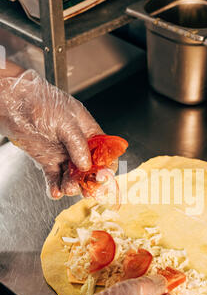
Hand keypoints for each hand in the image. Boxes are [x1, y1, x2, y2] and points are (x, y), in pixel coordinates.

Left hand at [0, 70, 103, 198]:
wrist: (12, 102)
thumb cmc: (40, 102)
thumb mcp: (65, 122)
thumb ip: (77, 144)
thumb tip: (86, 165)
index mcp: (88, 132)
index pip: (104, 153)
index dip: (106, 166)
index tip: (102, 177)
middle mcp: (77, 145)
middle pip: (90, 169)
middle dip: (89, 180)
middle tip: (86, 190)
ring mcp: (62, 154)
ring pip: (72, 176)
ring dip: (71, 185)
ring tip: (66, 188)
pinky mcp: (47, 160)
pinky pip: (54, 178)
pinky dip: (55, 187)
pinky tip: (55, 192)